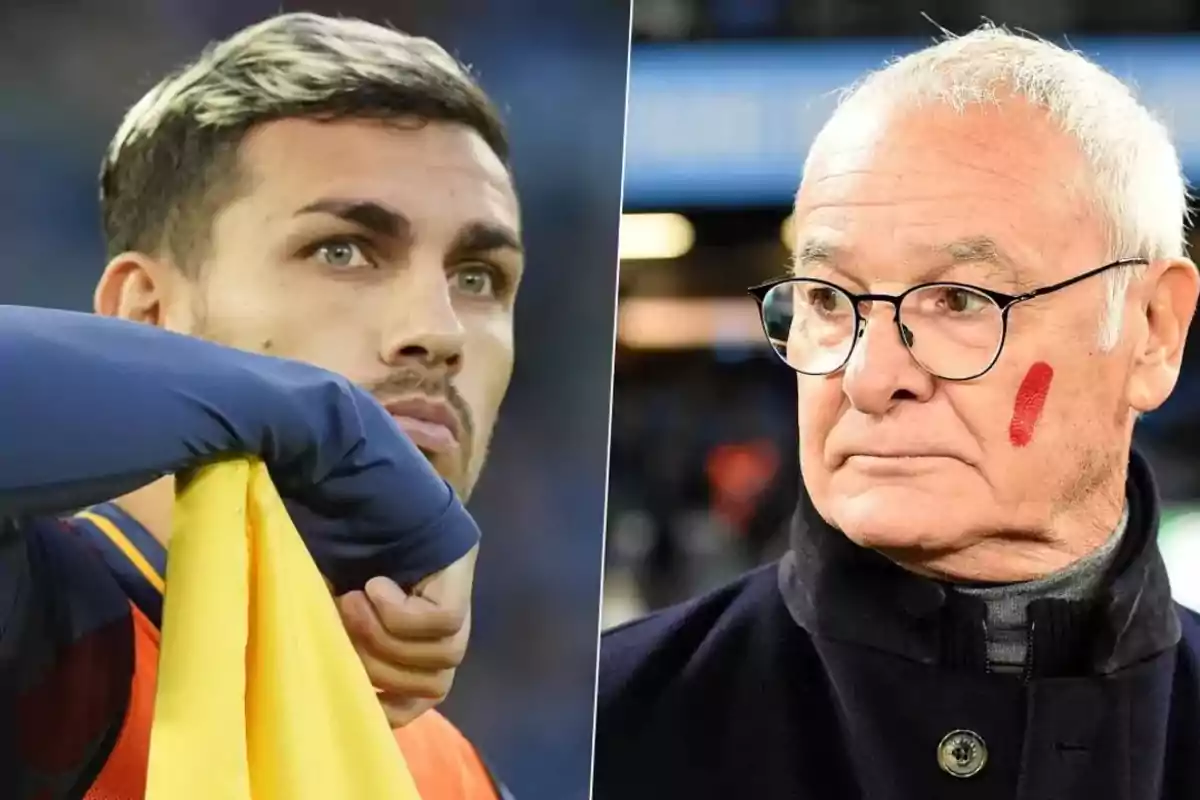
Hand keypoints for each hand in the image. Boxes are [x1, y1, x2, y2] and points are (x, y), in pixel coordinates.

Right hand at [337, 545, 477, 726]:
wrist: (365, 498)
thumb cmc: (344, 562)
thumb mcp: (340, 615)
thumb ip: (349, 648)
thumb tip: (341, 688)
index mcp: (419, 652)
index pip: (419, 703)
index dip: (391, 712)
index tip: (352, 697)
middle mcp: (446, 639)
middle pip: (427, 686)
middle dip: (373, 663)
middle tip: (338, 619)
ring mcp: (462, 613)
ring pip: (437, 660)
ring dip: (383, 635)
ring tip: (352, 598)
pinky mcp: (463, 588)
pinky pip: (439, 622)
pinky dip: (398, 609)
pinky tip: (377, 584)